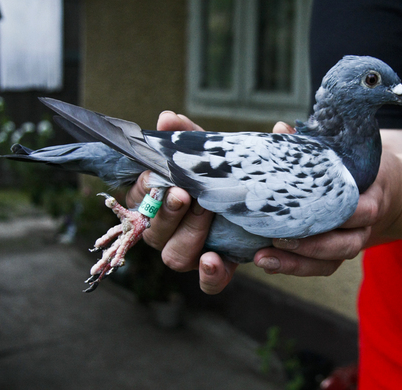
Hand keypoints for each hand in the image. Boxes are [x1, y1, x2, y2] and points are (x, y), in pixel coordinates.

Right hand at [125, 111, 234, 294]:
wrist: (262, 193)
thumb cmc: (226, 173)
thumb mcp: (212, 152)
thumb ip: (191, 136)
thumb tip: (167, 118)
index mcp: (161, 201)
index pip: (139, 200)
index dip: (144, 189)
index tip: (157, 174)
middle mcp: (169, 231)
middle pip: (153, 232)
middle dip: (167, 212)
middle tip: (185, 193)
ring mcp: (192, 251)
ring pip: (174, 256)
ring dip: (188, 234)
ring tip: (205, 212)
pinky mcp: (219, 268)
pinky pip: (209, 283)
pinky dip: (210, 275)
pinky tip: (214, 260)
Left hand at [253, 123, 401, 275]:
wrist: (383, 189)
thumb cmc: (357, 166)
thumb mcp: (344, 151)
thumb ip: (314, 142)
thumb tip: (281, 129)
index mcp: (370, 199)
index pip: (361, 211)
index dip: (339, 215)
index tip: (309, 210)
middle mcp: (363, 227)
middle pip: (344, 244)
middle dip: (310, 246)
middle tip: (276, 238)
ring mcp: (351, 243)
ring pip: (330, 262)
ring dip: (296, 263)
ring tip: (265, 257)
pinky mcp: (336, 255)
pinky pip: (320, 268)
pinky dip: (295, 267)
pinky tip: (269, 262)